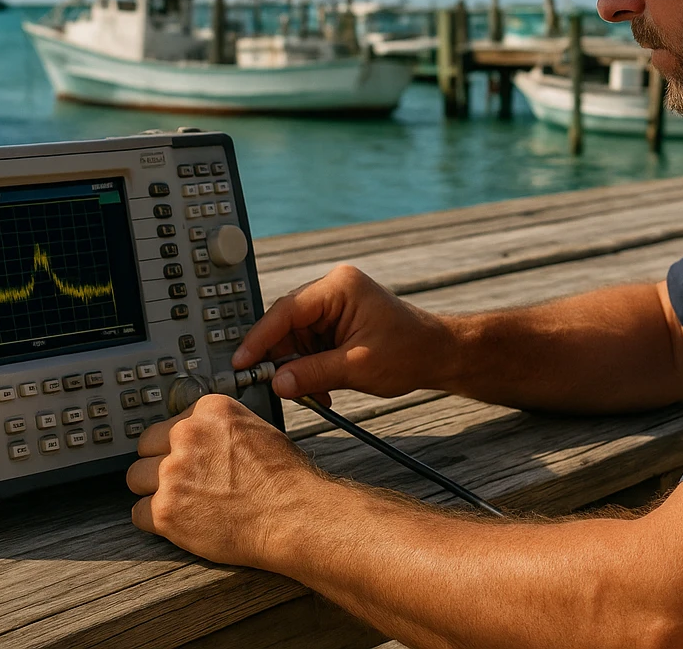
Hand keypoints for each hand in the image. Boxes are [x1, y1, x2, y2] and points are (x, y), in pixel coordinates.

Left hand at [127, 394, 323, 566]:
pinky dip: (154, 521)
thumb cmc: (285, 478)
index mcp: (209, 411)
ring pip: (136, 478)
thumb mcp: (256, 429)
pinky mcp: (165, 510)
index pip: (170, 423)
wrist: (293, 515)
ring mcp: (173, 473)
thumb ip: (220, 428)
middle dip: (159, 464)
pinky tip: (178, 522)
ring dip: (153, 491)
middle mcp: (186, 435)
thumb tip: (202, 436)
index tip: (186, 457)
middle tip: (182, 481)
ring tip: (180, 502)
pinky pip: (138, 513)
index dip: (178, 444)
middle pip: (146, 446)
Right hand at [232, 265, 455, 404]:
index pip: (286, 311)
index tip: (242, 363)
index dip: (260, 339)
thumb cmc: (410, 353)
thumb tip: (277, 383)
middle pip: (287, 324)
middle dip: (284, 360)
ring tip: (315, 394)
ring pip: (297, 337)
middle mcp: (333, 289)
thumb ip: (313, 374)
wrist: (440, 354)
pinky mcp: (338, 320)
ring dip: (300, 368)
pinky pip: (311, 343)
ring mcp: (336, 303)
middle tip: (280, 389)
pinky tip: (324, 388)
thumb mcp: (357, 367)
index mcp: (339, 287)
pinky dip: (312, 367)